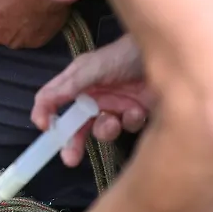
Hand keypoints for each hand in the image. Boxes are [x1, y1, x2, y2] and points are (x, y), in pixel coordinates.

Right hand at [31, 34, 154, 166]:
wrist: (169, 54)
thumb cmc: (127, 53)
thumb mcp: (94, 67)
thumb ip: (69, 86)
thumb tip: (42, 102)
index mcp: (78, 82)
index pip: (53, 100)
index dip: (46, 114)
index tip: (45, 129)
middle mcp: (94, 96)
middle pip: (76, 124)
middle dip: (72, 142)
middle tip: (70, 158)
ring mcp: (114, 105)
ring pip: (101, 129)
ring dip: (105, 129)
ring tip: (113, 123)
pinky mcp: (134, 113)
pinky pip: (126, 127)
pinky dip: (130, 121)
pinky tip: (137, 109)